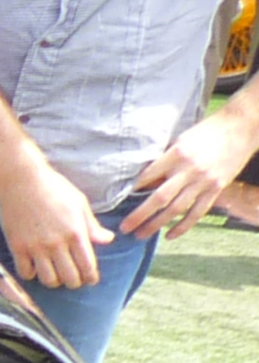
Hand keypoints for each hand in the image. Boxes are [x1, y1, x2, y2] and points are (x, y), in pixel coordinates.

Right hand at [0, 144, 109, 293]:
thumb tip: (107, 240)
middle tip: (73, 279)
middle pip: (69, 278)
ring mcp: (36, 247)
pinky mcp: (18, 247)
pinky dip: (32, 275)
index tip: (90, 279)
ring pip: (48, 280)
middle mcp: (57, 243)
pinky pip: (26, 273)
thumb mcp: (79, 203)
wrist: (22, 180)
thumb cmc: (53, 188)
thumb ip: (92, 226)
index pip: (88, 266)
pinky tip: (35, 267)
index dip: (91, 277)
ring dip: (54, 281)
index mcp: (76, 232)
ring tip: (55, 275)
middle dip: (74, 282)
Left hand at [119, 104, 258, 241]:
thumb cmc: (207, 131)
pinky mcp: (216, 188)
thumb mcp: (181, 139)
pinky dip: (182, 226)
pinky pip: (197, 212)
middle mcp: (189, 170)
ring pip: (176, 209)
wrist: (241, 127)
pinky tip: (169, 235)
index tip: (120, 200)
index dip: (134, 190)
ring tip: (141, 235)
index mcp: (176, 154)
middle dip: (139, 215)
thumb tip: (146, 180)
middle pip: (159, 198)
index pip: (148, 176)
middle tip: (124, 228)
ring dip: (156, 224)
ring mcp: (203, 181)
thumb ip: (165, 159)